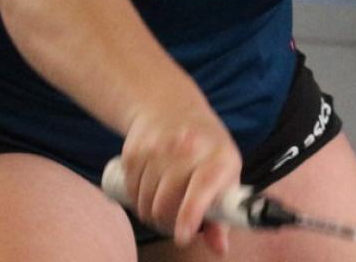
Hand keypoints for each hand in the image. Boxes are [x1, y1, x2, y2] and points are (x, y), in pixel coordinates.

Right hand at [118, 102, 243, 251]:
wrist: (172, 108)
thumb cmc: (207, 149)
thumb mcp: (224, 174)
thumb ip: (222, 215)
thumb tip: (220, 249)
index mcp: (219, 156)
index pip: (202, 191)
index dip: (189, 217)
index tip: (183, 236)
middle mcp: (189, 149)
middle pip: (167, 204)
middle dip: (168, 221)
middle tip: (174, 219)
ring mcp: (159, 148)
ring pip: (146, 202)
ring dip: (151, 212)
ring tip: (162, 203)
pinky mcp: (135, 150)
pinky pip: (131, 191)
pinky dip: (136, 199)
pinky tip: (148, 190)